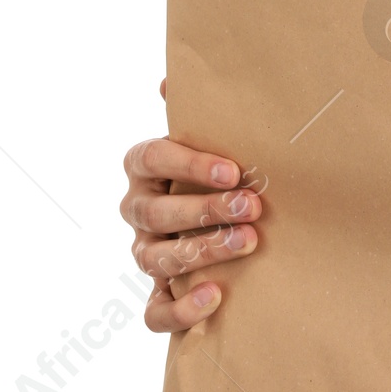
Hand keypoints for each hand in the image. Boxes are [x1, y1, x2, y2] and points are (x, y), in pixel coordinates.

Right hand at [120, 82, 262, 331]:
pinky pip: (154, 311)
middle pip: (157, 212)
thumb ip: (194, 111)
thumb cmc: (215, 165)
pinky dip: (180, 310)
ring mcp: (144, 252)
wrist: (220, 214)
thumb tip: (172, 80)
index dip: (189, 164)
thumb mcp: (208, 133)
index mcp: (143, 166)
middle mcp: (138, 210)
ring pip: (158, 258)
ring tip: (247, 242)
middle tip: (252, 206)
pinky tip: (214, 297)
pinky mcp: (157, 292)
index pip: (151, 159)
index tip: (234, 169)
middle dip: (204, 210)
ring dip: (202, 250)